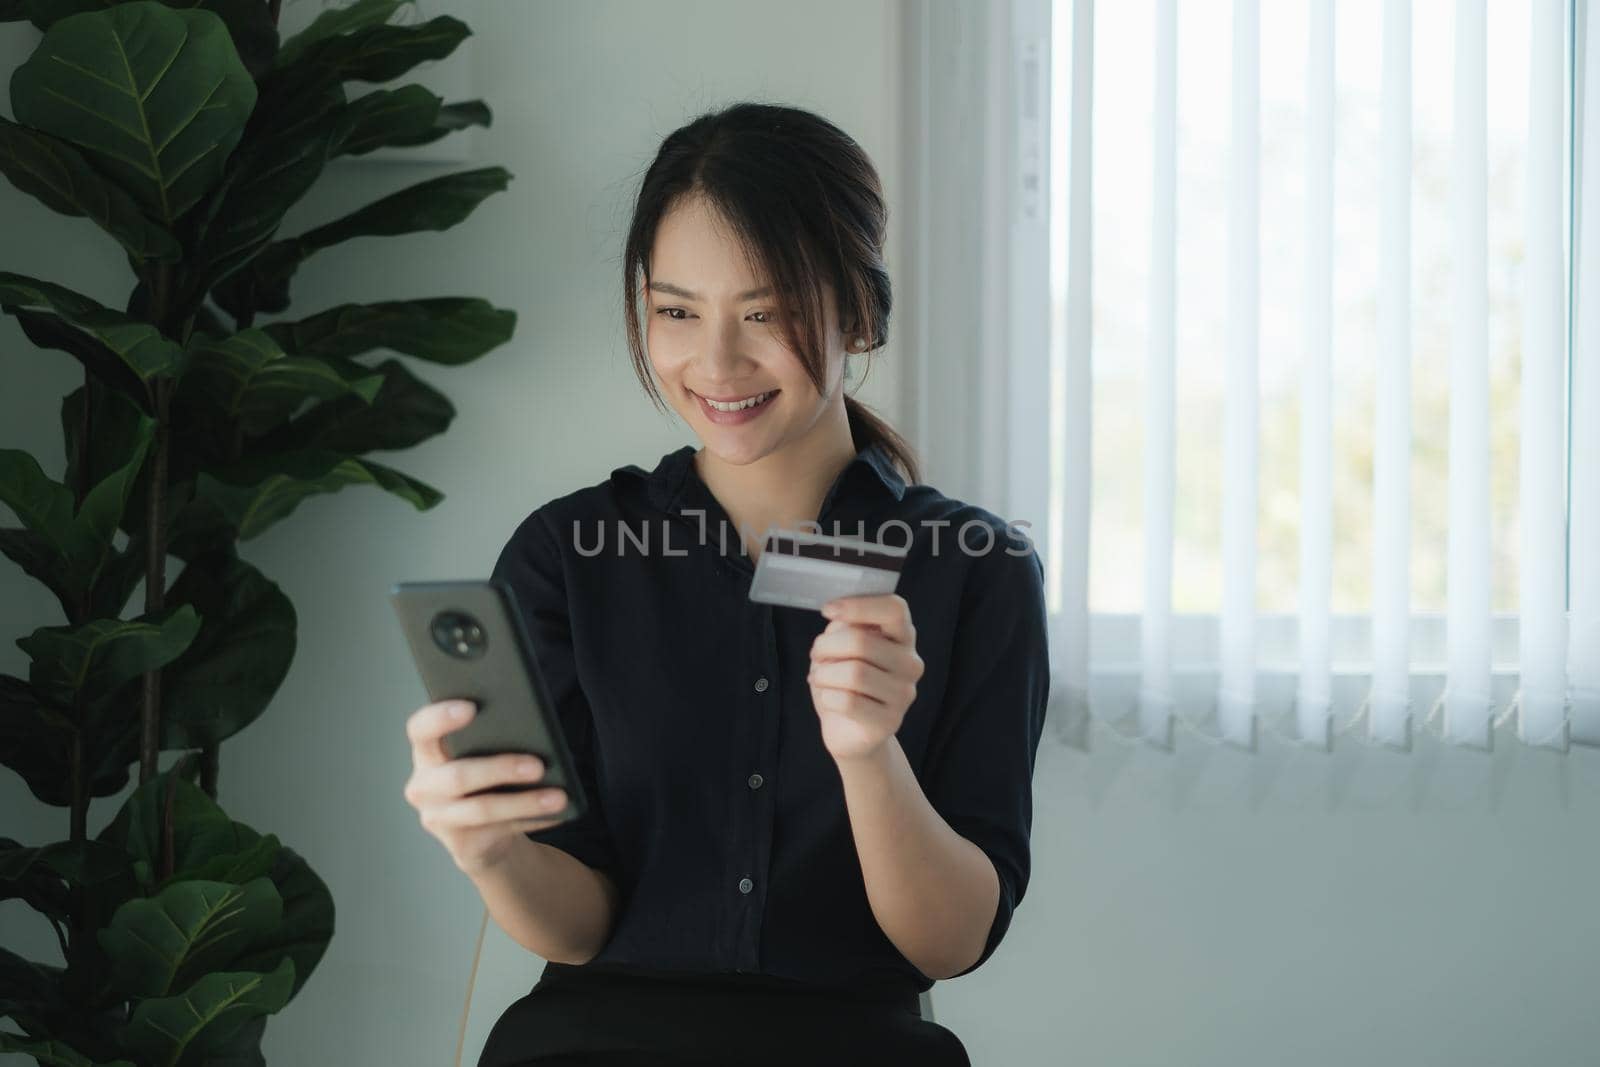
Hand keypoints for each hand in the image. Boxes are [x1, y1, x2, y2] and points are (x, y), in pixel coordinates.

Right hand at [402, 700, 569, 875]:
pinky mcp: (460, 844)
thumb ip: (490, 737)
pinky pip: (500, 830)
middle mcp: (424, 786)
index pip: (420, 730)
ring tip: (558, 797)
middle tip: (538, 765)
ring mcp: (438, 818)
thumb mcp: (480, 754)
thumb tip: (534, 729)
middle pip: (458, 777)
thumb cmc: (483, 777)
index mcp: (427, 752)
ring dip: (525, 802)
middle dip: (501, 769)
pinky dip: (533, 820)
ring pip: (483, 809)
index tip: (471, 707)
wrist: (478, 832)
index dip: (440, 718)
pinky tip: (556, 813)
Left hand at [806, 593, 923, 762]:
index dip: (858, 605)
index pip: (894, 609)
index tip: (827, 609)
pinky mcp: (889, 722)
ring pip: (854, 673)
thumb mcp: (840, 647)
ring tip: (819, 678)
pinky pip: (848, 702)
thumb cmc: (844, 682)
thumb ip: (844, 628)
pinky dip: (827, 698)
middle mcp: (910, 663)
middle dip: (826, 646)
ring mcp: (903, 694)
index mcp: (903, 637)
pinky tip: (829, 699)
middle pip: (862, 641)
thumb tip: (840, 619)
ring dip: (824, 674)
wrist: (849, 731)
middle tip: (816, 654)